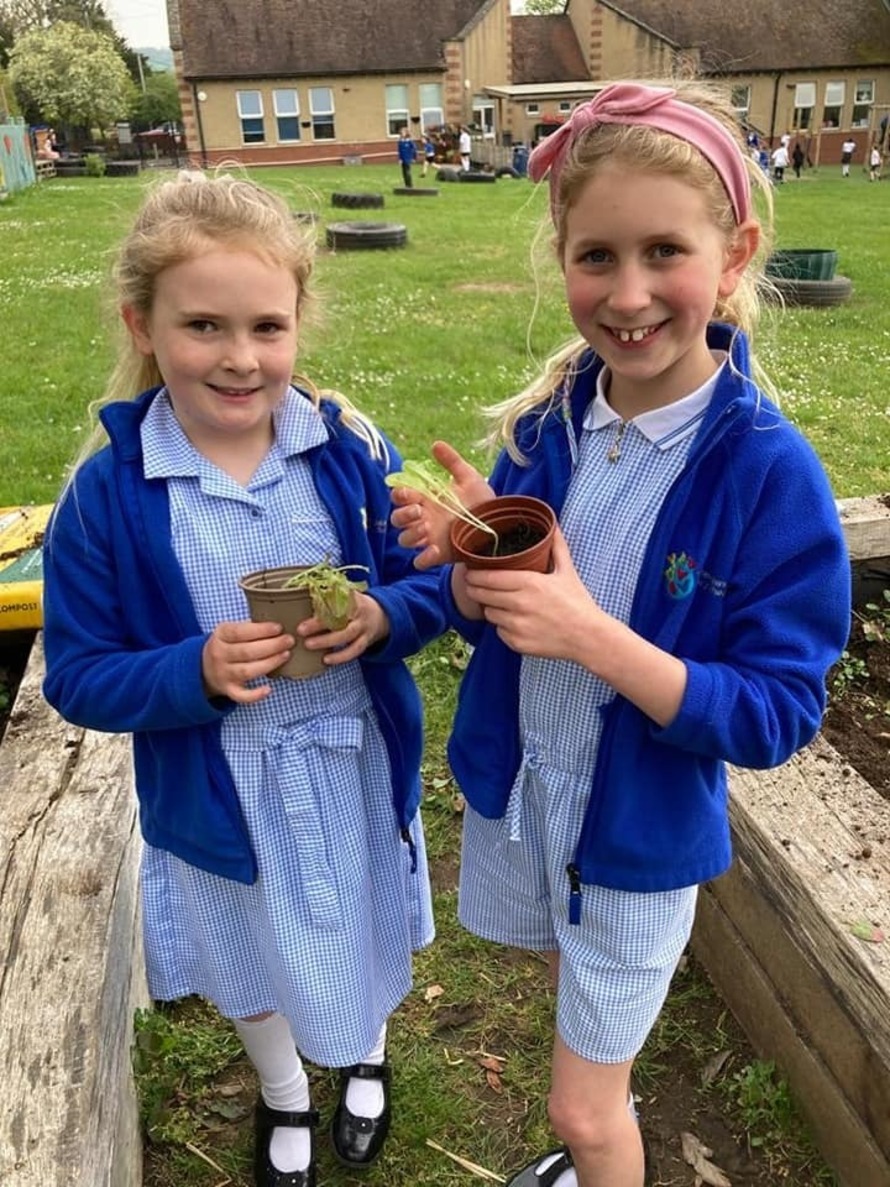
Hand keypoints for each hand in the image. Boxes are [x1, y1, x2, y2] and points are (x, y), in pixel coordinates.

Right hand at [202, 620, 294, 701]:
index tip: (279, 627)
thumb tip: (277, 625)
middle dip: (271, 646)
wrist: (204, 667)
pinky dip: (254, 695)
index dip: (260, 630)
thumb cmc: (227, 644)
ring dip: (269, 663)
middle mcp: (219, 655)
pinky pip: (240, 695)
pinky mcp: (228, 690)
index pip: (240, 632)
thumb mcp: (230, 631)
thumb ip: (249, 628)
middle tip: (289, 641)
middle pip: (246, 651)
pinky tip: (268, 690)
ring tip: (286, 655)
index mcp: (220, 636)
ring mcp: (223, 674)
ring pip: (247, 671)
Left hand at [298, 592, 388, 666]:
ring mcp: (364, 627)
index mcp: (353, 598)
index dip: (323, 602)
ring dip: (327, 642)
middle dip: (319, 624)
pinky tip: (326, 659)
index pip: (337, 599)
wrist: (383, 615)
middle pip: (340, 618)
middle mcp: (359, 612)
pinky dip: (340, 657)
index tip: (308, 604)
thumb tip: (303, 589)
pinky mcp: (366, 641)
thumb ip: (331, 594)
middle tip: (301, 629)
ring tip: (309, 645)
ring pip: (347, 636)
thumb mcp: (348, 595)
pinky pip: (354, 650)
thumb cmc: (356, 605)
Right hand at [389, 440, 493, 568]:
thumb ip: (452, 461)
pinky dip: (423, 558)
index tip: (408, 492)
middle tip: (420, 510)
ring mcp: (429, 538)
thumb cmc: (482, 501)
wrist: (499, 525)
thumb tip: (436, 444)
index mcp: (426, 499)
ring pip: (404, 539)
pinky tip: (435, 549)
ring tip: (427, 527)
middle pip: (397, 519)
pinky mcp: (438, 555)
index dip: (399, 494)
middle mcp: (423, 519)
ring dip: (410, 533)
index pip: (400, 497)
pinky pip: (419, 562)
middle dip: (403, 514)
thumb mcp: (468, 478)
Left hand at [463, 528, 597, 659]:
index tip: (469, 572)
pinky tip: (515, 621)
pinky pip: (499, 632)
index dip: (475, 575)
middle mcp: (519, 604)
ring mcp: (517, 625)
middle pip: (482, 595)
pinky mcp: (517, 643)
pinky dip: (503, 626)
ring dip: (491, 608)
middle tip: (473, 585)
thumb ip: (556, 546)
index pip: (489, 577)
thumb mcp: (567, 571)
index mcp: (529, 583)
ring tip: (501, 603)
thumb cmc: (577, 602)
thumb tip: (553, 524)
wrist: (588, 637)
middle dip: (475, 589)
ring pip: (488, 614)